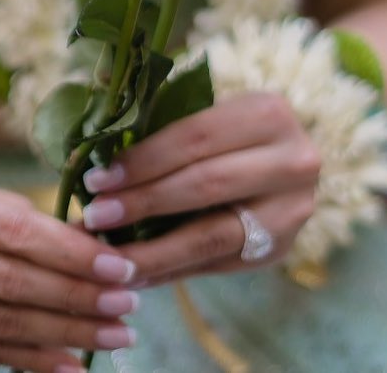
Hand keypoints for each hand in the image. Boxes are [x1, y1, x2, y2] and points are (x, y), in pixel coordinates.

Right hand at [0, 179, 140, 371]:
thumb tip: (106, 249)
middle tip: (127, 303)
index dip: (72, 253)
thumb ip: (40, 223)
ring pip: (4, 323)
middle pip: (11, 282)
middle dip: (77, 296)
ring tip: (116, 332)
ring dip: (68, 332)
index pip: (15, 233)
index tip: (119, 267)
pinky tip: (76, 364)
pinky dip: (37, 360)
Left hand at [80, 93, 320, 285]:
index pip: (195, 137)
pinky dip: (170, 270)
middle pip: (204, 185)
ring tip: (108, 257)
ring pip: (212, 236)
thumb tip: (99, 141)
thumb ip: (162, 123)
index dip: (144, 160)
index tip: (97, 179)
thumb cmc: (230, 134)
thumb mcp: (209, 115)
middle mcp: (292, 161)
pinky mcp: (280, 249)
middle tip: (94, 218)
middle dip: (143, 203)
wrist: (285, 166)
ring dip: (152, 250)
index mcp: (268, 114)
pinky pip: (215, 264)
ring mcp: (291, 210)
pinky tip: (135, 272)